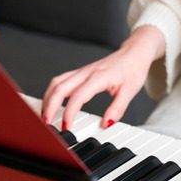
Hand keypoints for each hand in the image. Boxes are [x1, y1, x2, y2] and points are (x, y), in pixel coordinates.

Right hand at [41, 25, 165, 129]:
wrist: (134, 53)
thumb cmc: (132, 69)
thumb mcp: (130, 92)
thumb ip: (117, 109)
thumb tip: (107, 124)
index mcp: (99, 77)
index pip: (78, 96)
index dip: (69, 112)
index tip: (66, 126)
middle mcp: (87, 72)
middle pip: (60, 87)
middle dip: (50, 106)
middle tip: (48, 122)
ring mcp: (82, 71)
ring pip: (57, 82)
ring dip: (48, 98)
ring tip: (46, 114)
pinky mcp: (81, 72)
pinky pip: (61, 80)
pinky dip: (53, 92)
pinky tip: (52, 101)